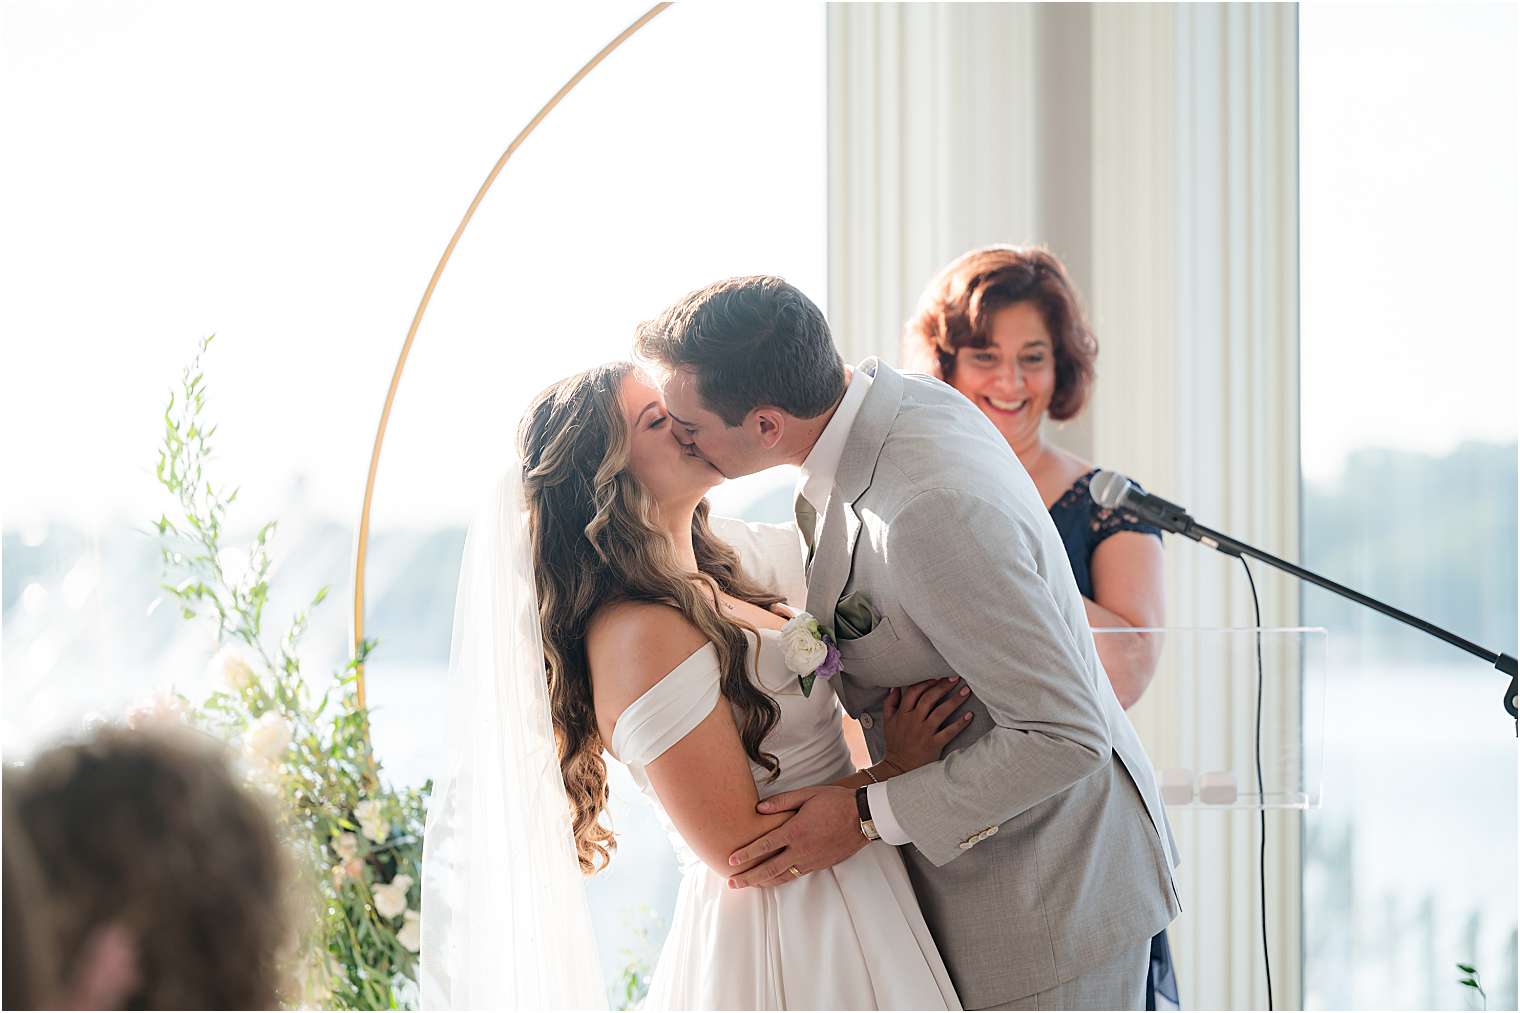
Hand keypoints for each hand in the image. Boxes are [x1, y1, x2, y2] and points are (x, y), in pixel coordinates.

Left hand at [725, 785, 864, 887]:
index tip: (731, 860)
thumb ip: (782, 801)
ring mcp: (811, 861)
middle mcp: (801, 850)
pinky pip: (795, 876)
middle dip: (748, 877)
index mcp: (795, 831)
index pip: (764, 846)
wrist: (863, 817)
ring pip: (782, 877)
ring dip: (762, 882)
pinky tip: (771, 881)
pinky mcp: (819, 866)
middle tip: (732, 883)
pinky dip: (780, 880)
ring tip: (747, 885)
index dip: (746, 854)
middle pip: (769, 869)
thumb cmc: (836, 802)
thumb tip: (759, 808)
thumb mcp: (808, 794)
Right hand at [881, 677, 973, 772]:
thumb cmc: (895, 743)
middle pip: (929, 698)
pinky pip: (949, 732)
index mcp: (903, 714)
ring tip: (966, 691)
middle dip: (943, 686)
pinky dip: (960, 724)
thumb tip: (895, 688)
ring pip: (940, 712)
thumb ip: (890, 704)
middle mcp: (914, 721)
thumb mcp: (887, 722)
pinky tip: (969, 715)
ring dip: (954, 700)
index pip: (915, 692)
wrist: (898, 768)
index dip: (927, 682)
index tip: (938, 676)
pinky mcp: (934, 744)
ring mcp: (924, 732)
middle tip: (956, 678)